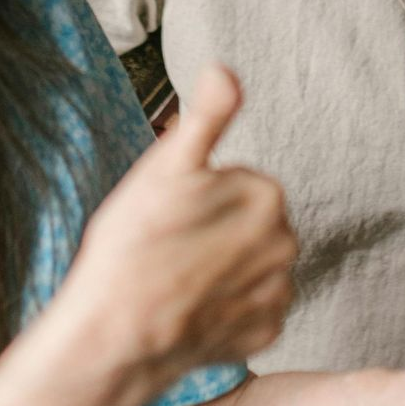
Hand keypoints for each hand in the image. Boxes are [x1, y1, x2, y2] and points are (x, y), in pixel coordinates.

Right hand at [62, 65, 296, 396]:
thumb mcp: (164, 167)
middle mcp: (286, 243)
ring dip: (223, 269)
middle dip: (216, 230)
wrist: (118, 334)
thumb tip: (225, 71)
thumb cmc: (133, 246)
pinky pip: (251, 310)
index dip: (198, 195)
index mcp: (267, 194)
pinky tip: (192, 309)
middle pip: (250, 224)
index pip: (237, 181)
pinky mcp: (267, 332)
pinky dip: (227, 309)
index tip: (169, 214)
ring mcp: (278, 292)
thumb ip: (206, 117)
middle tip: (169, 246)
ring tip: (177, 279)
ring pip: (252, 266)